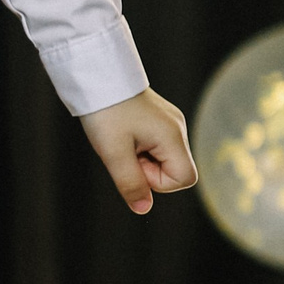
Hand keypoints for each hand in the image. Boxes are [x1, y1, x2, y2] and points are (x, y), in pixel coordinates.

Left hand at [78, 86, 196, 214]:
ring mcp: (169, 123)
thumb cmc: (106, 112)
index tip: (134, 164)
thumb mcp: (113, 153)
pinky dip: (138, 147)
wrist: (97, 74)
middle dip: (147, 170)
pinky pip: (154, 145)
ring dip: (140, 158)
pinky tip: (123, 133)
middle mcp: (177, 129)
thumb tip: (142, 209)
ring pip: (162, 158)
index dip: (158, 182)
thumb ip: (130, 183)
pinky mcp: (158, 119)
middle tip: (124, 151)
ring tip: (121, 139)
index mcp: (173, 136)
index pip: (185, 179)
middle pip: (174, 169)